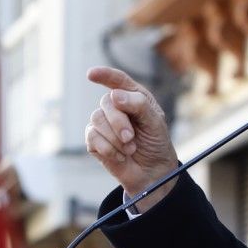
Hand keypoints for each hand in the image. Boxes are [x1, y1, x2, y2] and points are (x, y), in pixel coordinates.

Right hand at [84, 66, 180, 209]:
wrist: (152, 172)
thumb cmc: (156, 144)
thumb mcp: (155, 122)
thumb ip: (138, 105)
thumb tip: (113, 96)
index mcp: (133, 97)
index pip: (118, 80)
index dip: (104, 75)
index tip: (91, 74)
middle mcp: (116, 107)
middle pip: (106, 102)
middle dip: (118, 122)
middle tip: (131, 138)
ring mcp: (103, 123)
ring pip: (96, 118)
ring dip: (114, 138)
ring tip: (129, 148)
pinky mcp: (94, 140)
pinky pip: (92, 137)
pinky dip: (108, 148)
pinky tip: (120, 155)